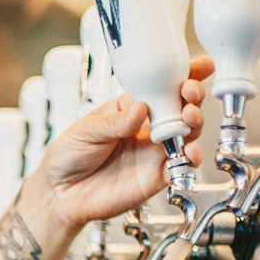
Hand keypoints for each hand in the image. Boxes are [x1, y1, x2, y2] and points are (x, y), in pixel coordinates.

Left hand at [38, 56, 213, 232]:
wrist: (60, 194)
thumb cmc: (68, 157)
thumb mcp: (86, 130)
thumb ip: (116, 122)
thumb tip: (140, 108)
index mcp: (130, 110)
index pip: (160, 87)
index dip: (182, 76)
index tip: (199, 66)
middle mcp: (146, 130)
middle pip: (180, 109)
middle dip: (191, 97)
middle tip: (189, 94)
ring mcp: (153, 153)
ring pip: (187, 135)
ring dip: (194, 124)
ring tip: (188, 118)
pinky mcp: (155, 177)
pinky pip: (181, 167)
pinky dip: (191, 159)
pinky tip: (189, 152)